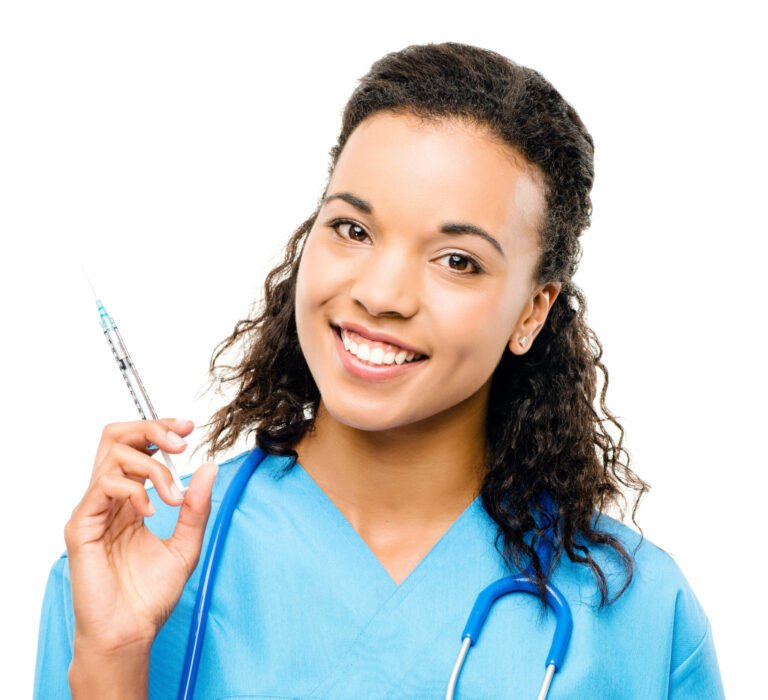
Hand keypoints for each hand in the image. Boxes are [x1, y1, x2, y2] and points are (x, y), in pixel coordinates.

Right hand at [64, 418, 217, 656]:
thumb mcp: (186, 543)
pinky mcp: (81, 527)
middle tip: (181, 441)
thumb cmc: (150, 595)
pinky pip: (103, 486)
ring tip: (173, 495)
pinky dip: (135, 490)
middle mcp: (109, 499)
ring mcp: (93, 510)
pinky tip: (152, 511)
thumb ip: (197, 507)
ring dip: (152, 466)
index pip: (137, 446)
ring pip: (112, 455)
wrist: (131, 632)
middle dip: (151, 429)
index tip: (189, 428)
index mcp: (130, 499)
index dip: (160, 428)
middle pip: (116, 437)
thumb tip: (209, 467)